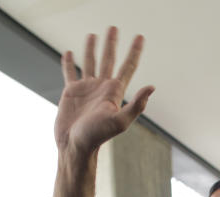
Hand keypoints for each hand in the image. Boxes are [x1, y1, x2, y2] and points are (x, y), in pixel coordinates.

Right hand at [53, 27, 154, 196]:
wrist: (75, 146)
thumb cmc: (97, 136)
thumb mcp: (119, 121)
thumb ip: (136, 105)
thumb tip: (152, 87)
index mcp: (115, 92)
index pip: (127, 66)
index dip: (134, 51)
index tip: (139, 37)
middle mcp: (102, 87)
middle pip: (109, 59)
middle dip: (112, 44)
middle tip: (113, 27)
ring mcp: (87, 89)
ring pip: (90, 62)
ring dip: (92, 49)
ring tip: (93, 35)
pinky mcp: (71, 93)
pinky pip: (70, 73)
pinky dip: (68, 62)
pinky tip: (68, 53)